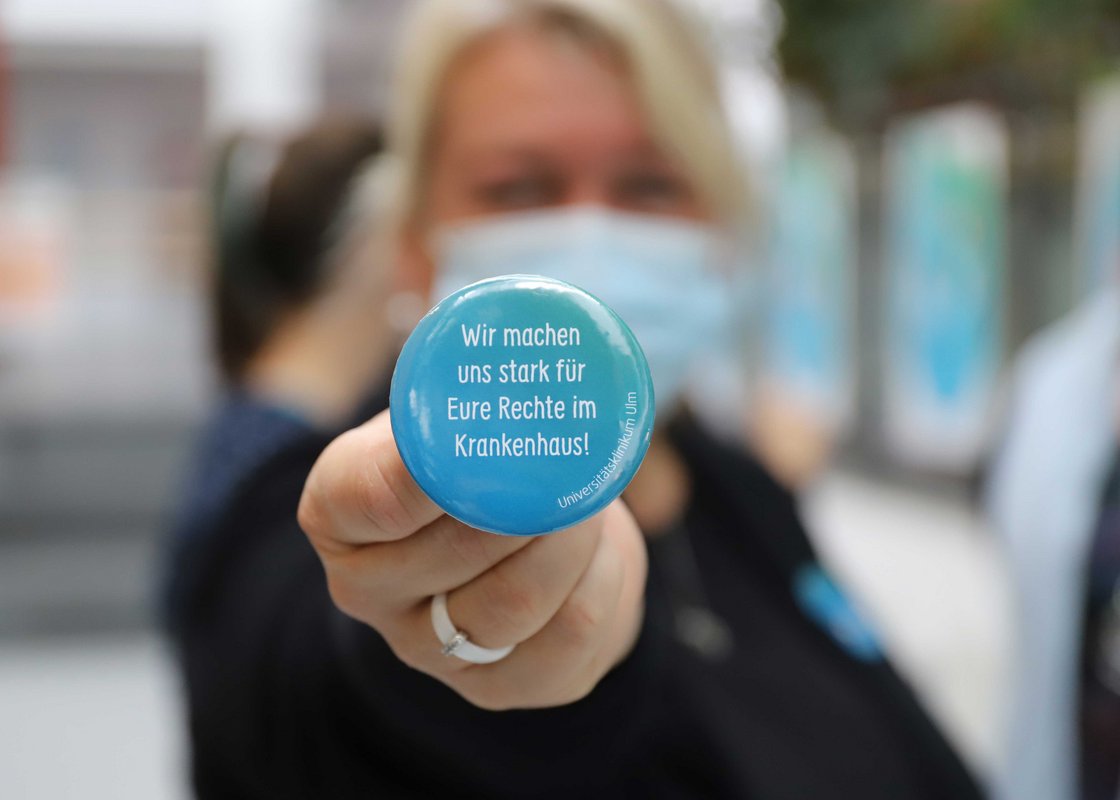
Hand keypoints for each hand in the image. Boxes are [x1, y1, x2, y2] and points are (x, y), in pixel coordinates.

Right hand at [298, 409, 647, 710]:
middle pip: (459, 549)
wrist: (518, 538)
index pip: (371, 495)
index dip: (437, 467)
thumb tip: (500, 332)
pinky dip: (603, 579)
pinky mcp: (500, 688)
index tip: (496, 435)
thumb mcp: (449, 412)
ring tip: (588, 498)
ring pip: (518, 600)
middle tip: (573, 455)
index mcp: (339, 514)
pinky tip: (598, 551)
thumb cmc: (476, 459)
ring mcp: (430, 653)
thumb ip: (459, 384)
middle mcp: (368, 593)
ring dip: (573, 539)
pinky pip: (572, 634)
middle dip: (533, 496)